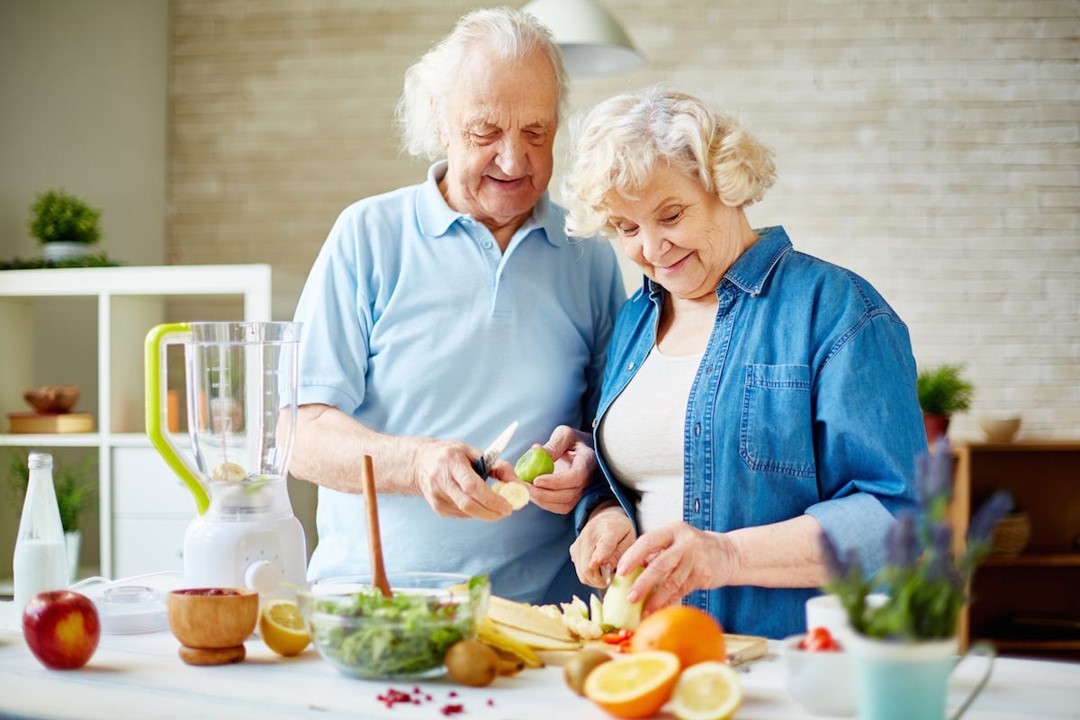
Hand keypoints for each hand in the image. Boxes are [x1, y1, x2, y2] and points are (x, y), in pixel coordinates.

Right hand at [410, 438, 511, 519]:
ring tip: (496, 507)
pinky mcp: (437, 507)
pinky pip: (461, 514)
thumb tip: (517, 483)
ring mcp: (436, 496)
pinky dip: (475, 512)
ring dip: (485, 513)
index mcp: (451, 461)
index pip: (472, 486)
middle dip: (491, 512)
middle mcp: (441, 479)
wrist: (420, 462)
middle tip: (507, 512)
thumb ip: (497, 466)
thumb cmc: (451, 454)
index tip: (508, 506)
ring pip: (466, 512)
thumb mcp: (473, 451)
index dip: (491, 499)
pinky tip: (478, 504)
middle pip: (468, 504)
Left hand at [525, 425, 596, 513]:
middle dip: (543, 494)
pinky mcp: (571, 499)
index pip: (576, 477)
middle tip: (524, 486)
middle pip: (568, 495)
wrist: (579, 450)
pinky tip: (530, 492)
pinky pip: (558, 507)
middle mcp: (587, 480)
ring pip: (563, 505)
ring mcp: (580, 492)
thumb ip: (553, 444)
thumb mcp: (564, 434)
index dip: (556, 482)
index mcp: (587, 461)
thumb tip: (537, 452)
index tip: (536, 480)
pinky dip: (543, 503)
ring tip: (524, 489)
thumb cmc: (572, 440)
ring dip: (541, 500)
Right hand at [570, 503, 635, 586]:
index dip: (600, 556)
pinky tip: (597, 570)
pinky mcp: (573, 549)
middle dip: (600, 580)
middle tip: (610, 581)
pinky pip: (579, 570)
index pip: (604, 545)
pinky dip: (588, 576)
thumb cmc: (621, 531)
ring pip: (582, 572)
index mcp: (610, 530)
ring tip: (605, 576)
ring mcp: (579, 542)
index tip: (596, 565)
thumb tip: (607, 569)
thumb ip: (620, 554)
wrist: (606, 518)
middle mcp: (590, 535)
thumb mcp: (629, 540)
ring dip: (594, 580)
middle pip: (588, 565)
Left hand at [617, 521, 737, 612]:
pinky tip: (658, 610)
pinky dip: (668, 602)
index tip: (621, 571)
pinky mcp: (703, 576)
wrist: (728, 553)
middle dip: (643, 582)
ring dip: (656, 598)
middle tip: (630, 597)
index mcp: (673, 530)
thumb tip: (630, 570)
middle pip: (660, 564)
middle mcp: (685, 544)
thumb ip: (655, 552)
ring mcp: (696, 560)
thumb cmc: (693, 547)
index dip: (633, 556)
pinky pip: (682, 591)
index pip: (648, 541)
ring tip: (643, 610)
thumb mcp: (675, 540)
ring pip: (672, 582)